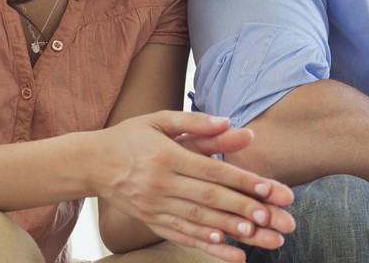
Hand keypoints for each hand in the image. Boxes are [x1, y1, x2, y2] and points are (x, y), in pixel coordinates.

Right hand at [91, 111, 296, 260]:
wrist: (91, 163)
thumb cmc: (132, 137)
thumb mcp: (160, 120)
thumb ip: (197, 122)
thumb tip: (232, 122)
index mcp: (167, 156)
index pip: (213, 171)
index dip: (243, 182)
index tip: (271, 190)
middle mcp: (161, 184)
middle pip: (210, 200)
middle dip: (247, 210)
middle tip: (277, 219)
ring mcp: (155, 206)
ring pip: (199, 221)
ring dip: (233, 231)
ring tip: (262, 237)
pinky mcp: (151, 221)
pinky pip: (182, 235)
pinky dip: (206, 244)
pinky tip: (230, 250)